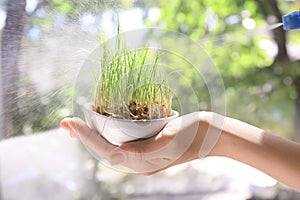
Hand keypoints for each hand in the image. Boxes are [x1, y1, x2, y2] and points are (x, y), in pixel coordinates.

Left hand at [60, 112, 222, 174]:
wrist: (210, 133)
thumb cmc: (194, 134)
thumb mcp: (170, 141)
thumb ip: (144, 151)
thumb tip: (115, 156)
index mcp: (143, 164)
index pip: (107, 151)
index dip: (87, 137)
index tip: (69, 123)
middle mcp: (140, 161)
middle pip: (105, 149)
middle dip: (84, 136)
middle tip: (65, 123)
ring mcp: (144, 153)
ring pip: (112, 144)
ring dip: (94, 133)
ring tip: (78, 122)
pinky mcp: (148, 143)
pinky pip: (123, 139)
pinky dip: (109, 130)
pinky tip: (102, 121)